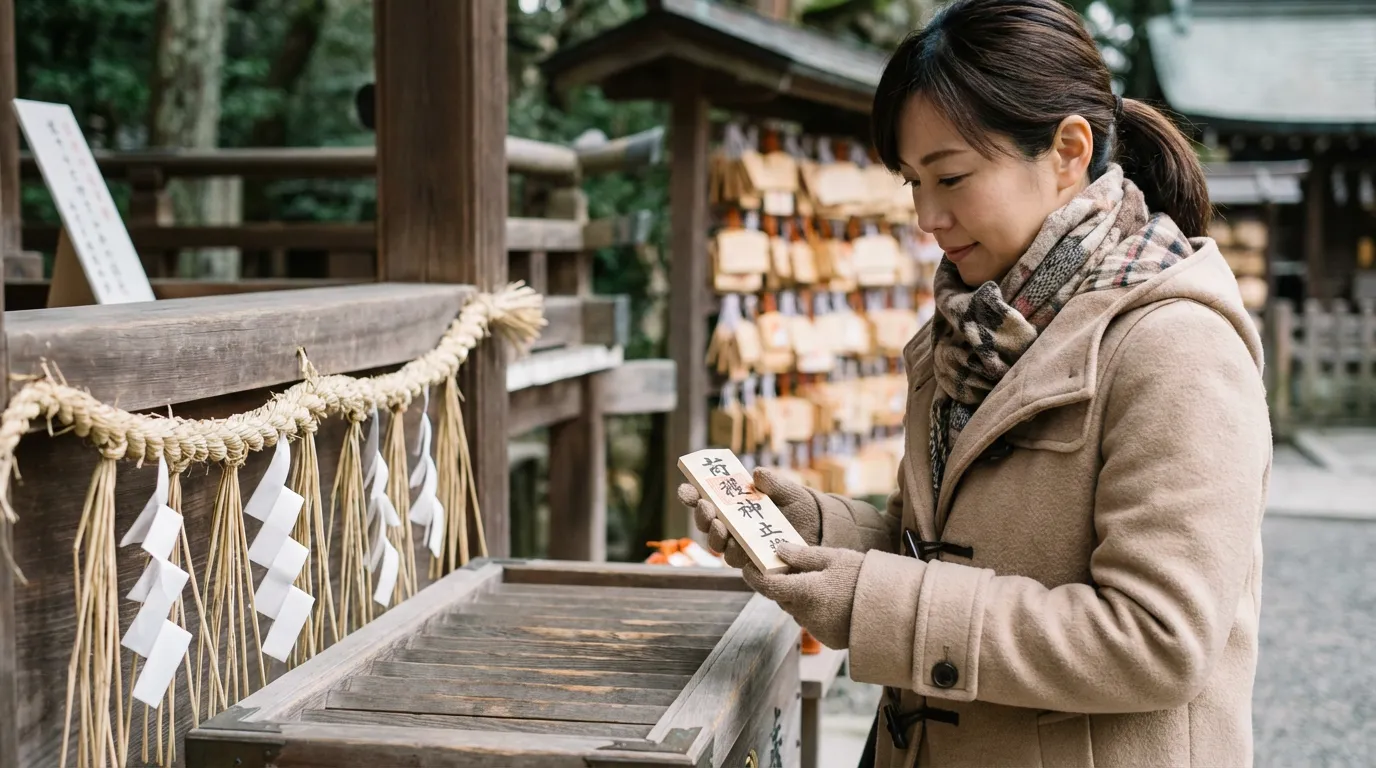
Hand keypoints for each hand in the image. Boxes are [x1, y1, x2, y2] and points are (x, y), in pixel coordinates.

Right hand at [677, 467, 822, 567]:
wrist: (821, 530)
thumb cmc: (799, 507)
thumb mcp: (788, 492)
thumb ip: (773, 483)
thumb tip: (758, 474)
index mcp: (734, 505)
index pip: (706, 500)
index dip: (692, 496)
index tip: (685, 489)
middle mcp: (733, 527)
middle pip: (707, 525)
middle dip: (702, 516)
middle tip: (706, 506)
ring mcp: (742, 546)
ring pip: (719, 546)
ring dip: (715, 536)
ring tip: (721, 525)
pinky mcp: (755, 564)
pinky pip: (739, 564)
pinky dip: (736, 554)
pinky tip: (739, 547)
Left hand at [742, 543, 863, 649]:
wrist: (892, 609)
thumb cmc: (863, 577)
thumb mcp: (834, 557)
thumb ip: (803, 555)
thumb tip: (778, 549)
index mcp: (804, 591)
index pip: (767, 586)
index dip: (753, 576)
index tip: (748, 566)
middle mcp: (805, 614)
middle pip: (780, 597)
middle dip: (780, 584)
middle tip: (787, 568)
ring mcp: (815, 629)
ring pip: (795, 609)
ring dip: (797, 597)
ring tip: (816, 582)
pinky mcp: (826, 639)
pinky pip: (810, 620)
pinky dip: (813, 610)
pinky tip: (830, 599)